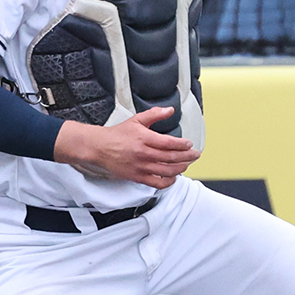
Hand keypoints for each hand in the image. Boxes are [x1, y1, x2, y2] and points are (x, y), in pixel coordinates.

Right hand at [54, 107, 200, 188]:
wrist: (100, 147)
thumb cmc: (117, 135)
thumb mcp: (136, 120)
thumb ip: (155, 114)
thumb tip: (170, 110)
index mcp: (144, 138)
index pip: (170, 143)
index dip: (183, 145)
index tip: (189, 144)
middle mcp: (144, 154)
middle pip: (172, 157)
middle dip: (187, 157)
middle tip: (195, 155)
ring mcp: (141, 167)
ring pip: (167, 171)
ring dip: (180, 168)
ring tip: (186, 164)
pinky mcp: (137, 177)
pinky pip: (157, 183)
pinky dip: (168, 181)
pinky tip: (173, 177)